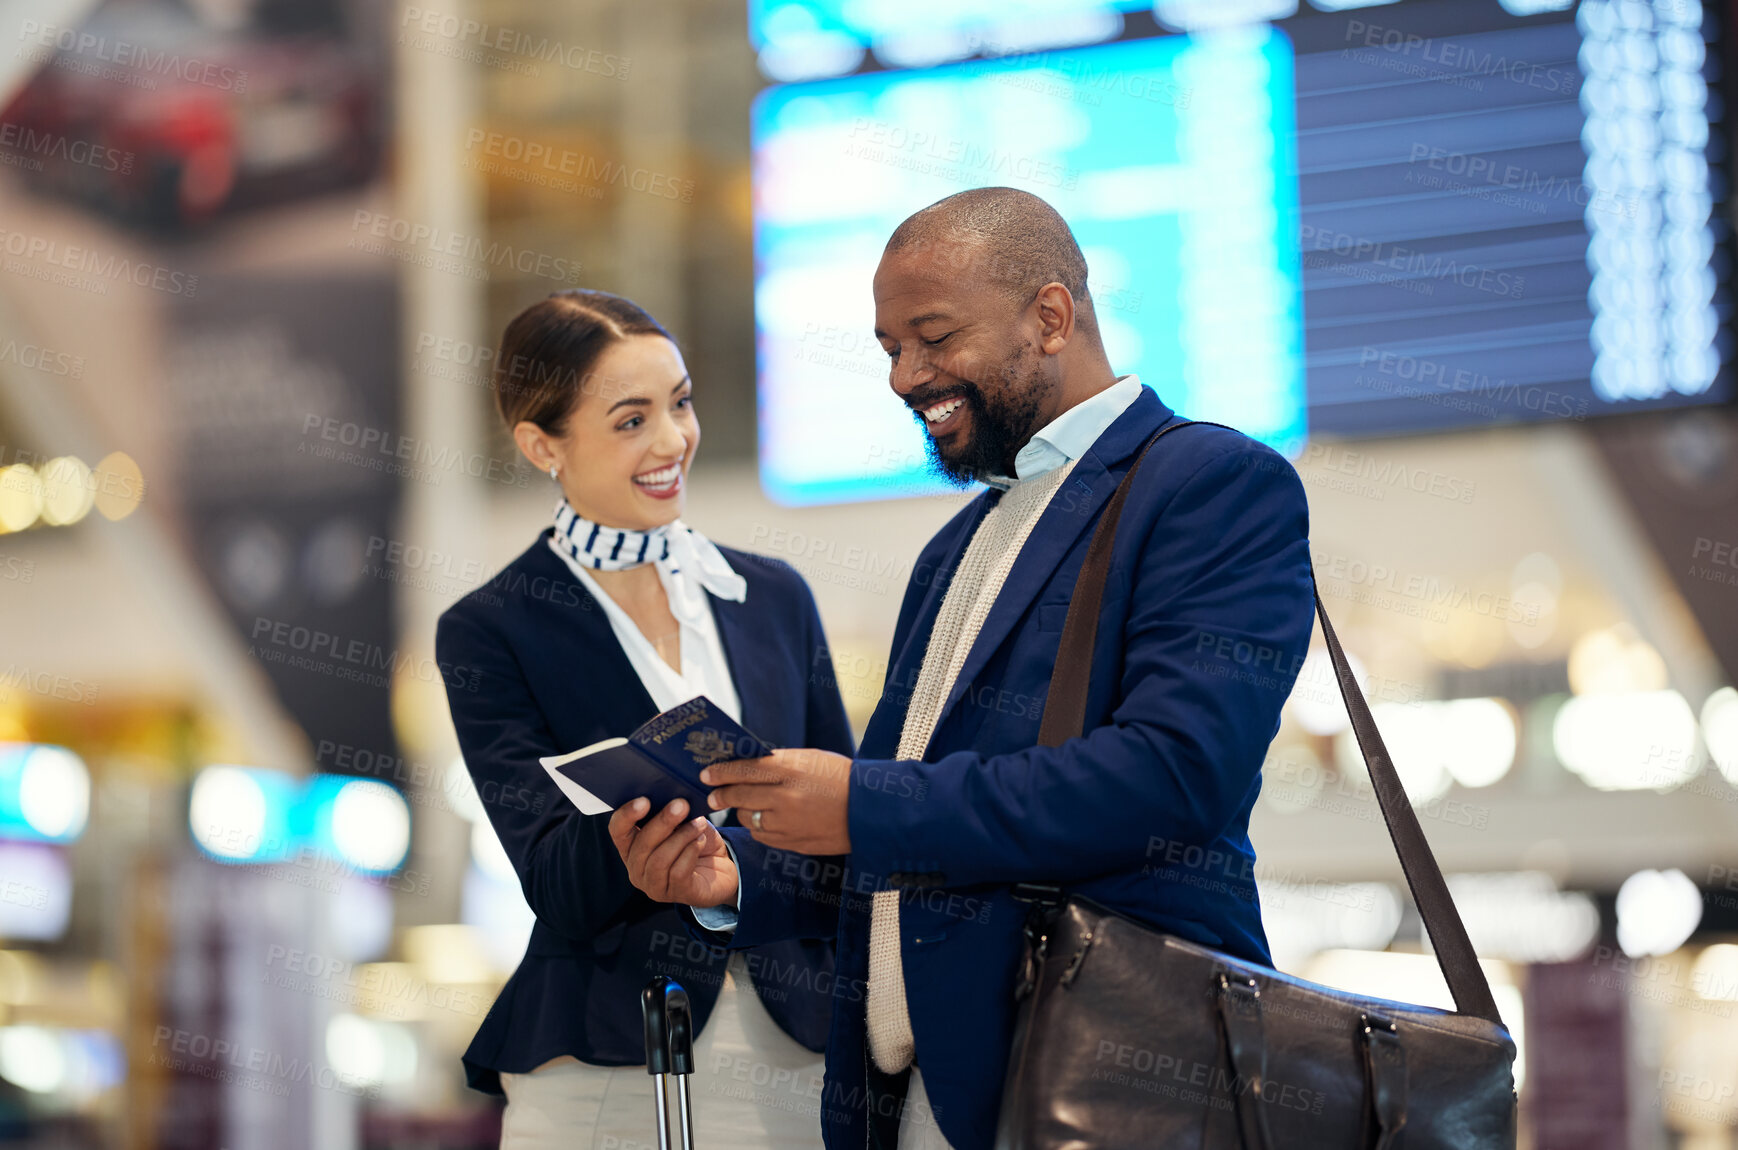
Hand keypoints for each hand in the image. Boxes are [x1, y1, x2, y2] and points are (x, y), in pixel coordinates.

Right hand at [608, 798, 739, 908]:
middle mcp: (637, 869)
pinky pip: (678, 872)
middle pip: (641, 845)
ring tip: (698, 823)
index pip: (617, 831)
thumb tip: (670, 796)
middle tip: (682, 805)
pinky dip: (691, 852)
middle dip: (662, 822)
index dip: (627, 815)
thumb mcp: (682, 822)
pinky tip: (701, 840)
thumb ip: (670, 811)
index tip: (644, 800)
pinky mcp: (675, 894)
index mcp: (631, 847)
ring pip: (660, 859)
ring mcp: (654, 885)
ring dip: (681, 836)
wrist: (721, 868)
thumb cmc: (696, 841)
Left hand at [701, 748, 851, 853]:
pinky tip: (765, 820)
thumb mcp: (811, 759)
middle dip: (721, 795)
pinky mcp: (791, 843)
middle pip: (740, 795)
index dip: (721, 772)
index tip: (706, 774)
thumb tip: (745, 765)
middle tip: (712, 795)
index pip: (744, 769)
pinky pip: (761, 835)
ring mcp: (788, 823)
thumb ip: (778, 762)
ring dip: (742, 811)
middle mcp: (786, 796)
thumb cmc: (840, 778)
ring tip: (744, 805)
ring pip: (748, 818)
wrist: (869, 811)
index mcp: (791, 769)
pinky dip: (759, 827)